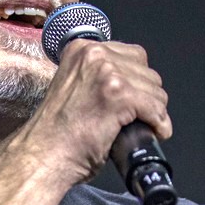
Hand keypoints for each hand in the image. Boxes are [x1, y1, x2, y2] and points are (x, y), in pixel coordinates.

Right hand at [12, 39, 170, 185]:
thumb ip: (95, 78)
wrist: (44, 155)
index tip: (135, 98)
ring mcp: (107, 73)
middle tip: (139, 117)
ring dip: (155, 111)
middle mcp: (94, 55)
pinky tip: (155, 132)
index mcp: (81, 49)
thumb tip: (129, 84)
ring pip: (155, 89)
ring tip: (144, 126)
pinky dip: (160, 123)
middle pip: (147, 71)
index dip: (138, 81)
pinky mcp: (119, 95)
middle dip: (148, 96)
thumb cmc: (55, 133)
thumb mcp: (74, 88)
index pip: (132, 55)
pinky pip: (155, 107)